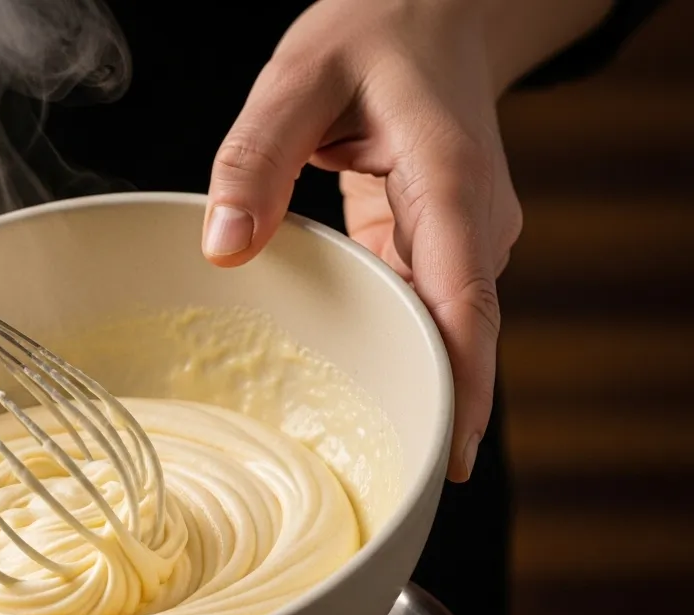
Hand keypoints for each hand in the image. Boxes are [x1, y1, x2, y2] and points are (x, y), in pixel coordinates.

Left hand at [202, 0, 602, 481]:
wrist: (433, 16)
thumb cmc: (376, 36)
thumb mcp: (297, 79)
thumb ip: (256, 158)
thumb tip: (224, 246)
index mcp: (448, 184)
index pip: (464, 301)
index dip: (463, 384)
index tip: (448, 456)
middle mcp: (469, 226)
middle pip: (456, 337)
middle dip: (427, 410)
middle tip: (384, 488)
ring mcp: (458, 242)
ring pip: (436, 332)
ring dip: (400, 384)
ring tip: (359, 452)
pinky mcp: (433, 249)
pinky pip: (414, 312)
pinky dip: (383, 348)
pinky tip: (345, 383)